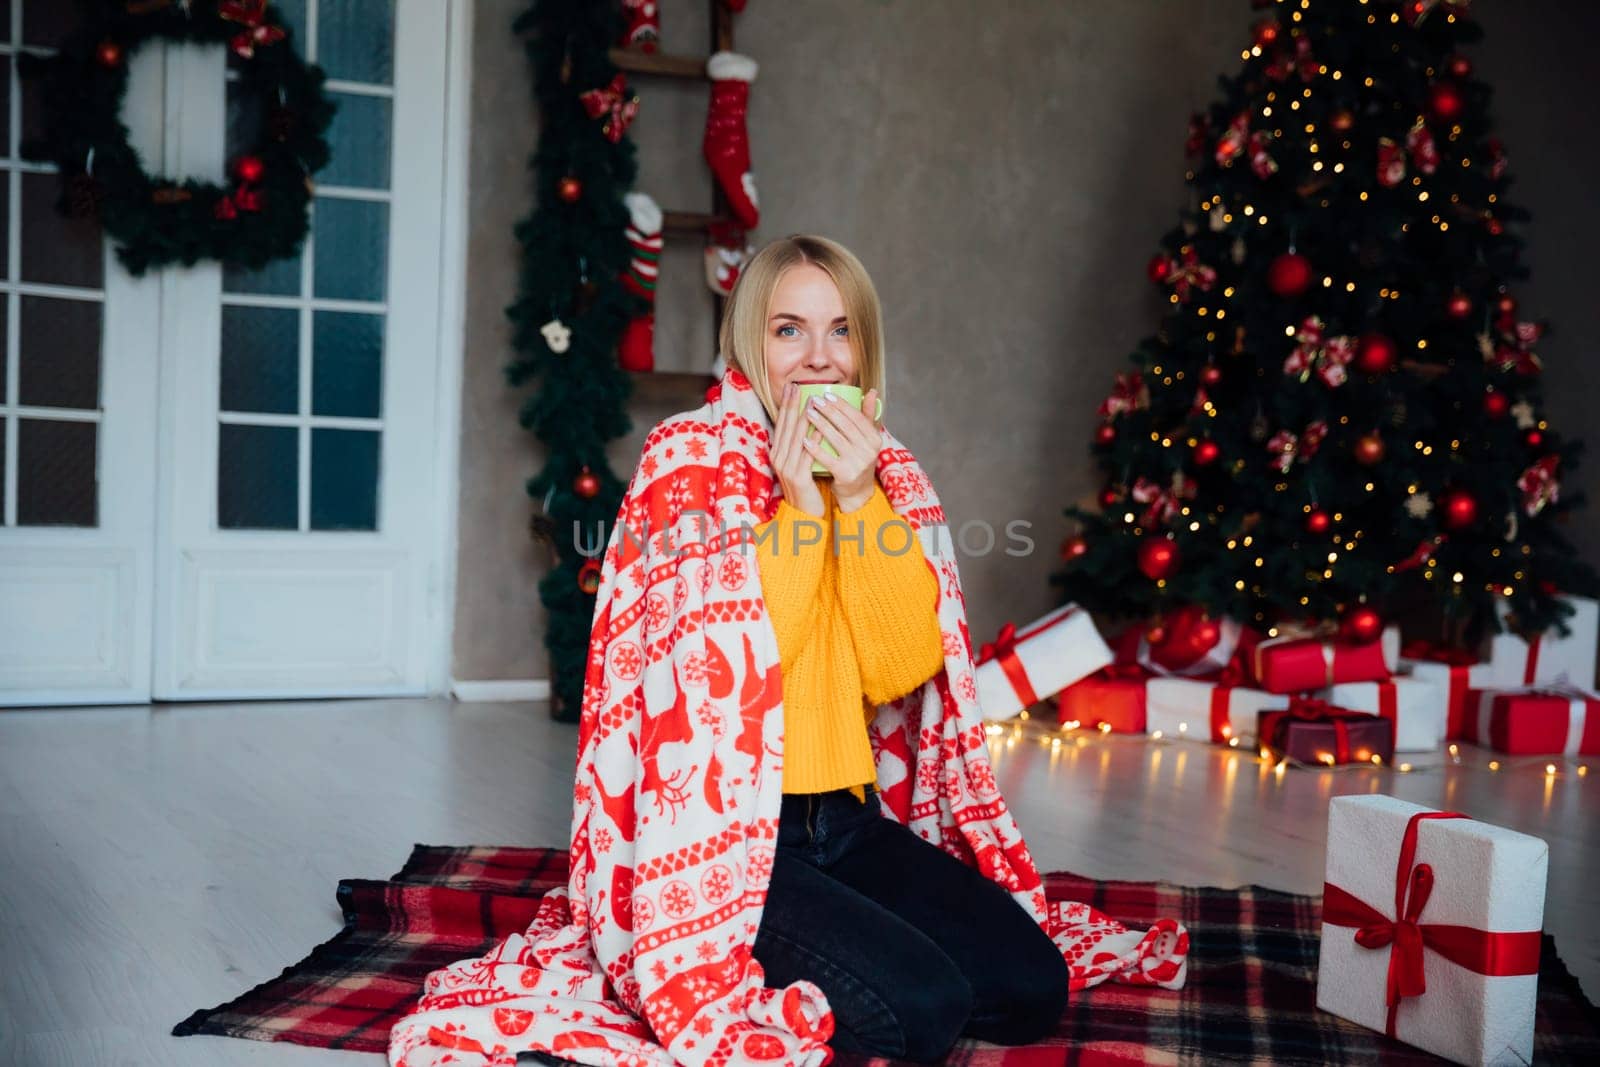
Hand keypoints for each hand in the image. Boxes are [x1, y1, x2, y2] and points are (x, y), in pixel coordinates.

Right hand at [770, 381, 825, 516]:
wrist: (804, 514)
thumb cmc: (806, 487)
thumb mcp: (800, 463)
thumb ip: (802, 444)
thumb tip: (808, 422)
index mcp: (777, 454)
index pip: (781, 424)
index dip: (786, 405)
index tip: (792, 388)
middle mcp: (779, 459)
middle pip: (786, 427)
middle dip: (791, 405)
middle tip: (797, 386)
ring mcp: (786, 468)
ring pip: (795, 437)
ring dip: (803, 417)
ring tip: (811, 400)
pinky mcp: (798, 477)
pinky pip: (807, 453)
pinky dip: (814, 438)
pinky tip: (821, 426)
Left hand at [805, 387, 881, 511]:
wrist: (856, 491)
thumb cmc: (857, 459)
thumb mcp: (866, 439)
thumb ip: (867, 415)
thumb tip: (871, 391)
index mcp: (875, 438)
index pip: (857, 416)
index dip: (841, 405)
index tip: (825, 395)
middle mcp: (869, 450)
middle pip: (846, 426)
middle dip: (828, 411)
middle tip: (813, 401)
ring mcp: (858, 463)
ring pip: (836, 439)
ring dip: (821, 424)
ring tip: (808, 414)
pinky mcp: (846, 475)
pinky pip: (828, 459)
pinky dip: (815, 449)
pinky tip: (804, 439)